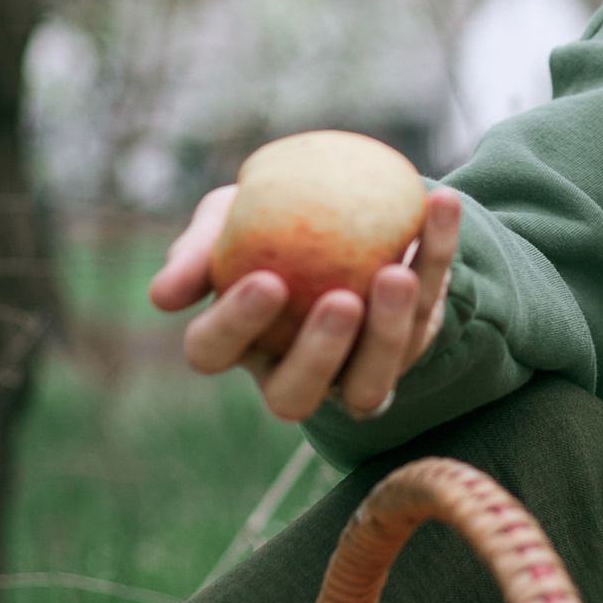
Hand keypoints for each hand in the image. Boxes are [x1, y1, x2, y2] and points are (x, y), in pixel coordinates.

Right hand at [149, 186, 463, 425]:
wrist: (340, 208)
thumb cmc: (267, 216)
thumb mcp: (225, 216)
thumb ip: (199, 248)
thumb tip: (162, 297)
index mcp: (234, 343)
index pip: (214, 350)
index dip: (235, 324)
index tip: (267, 279)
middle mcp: (289, 372)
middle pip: (294, 394)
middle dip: (318, 354)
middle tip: (340, 299)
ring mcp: (351, 372)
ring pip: (368, 383)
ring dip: (387, 332)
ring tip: (396, 273)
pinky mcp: (407, 350)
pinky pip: (427, 315)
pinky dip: (437, 259)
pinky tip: (439, 207)